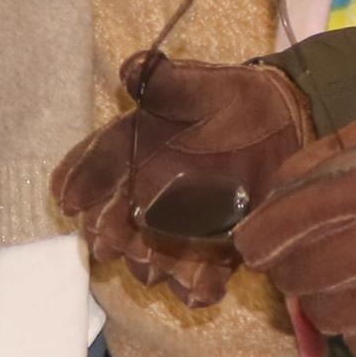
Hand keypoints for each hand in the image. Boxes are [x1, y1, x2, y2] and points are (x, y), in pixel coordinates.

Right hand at [52, 55, 313, 306]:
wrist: (287, 127)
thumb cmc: (233, 101)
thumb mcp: (201, 85)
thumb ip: (166, 80)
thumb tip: (133, 67)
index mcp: (130, 150)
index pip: (94, 166)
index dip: (78, 181)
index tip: (68, 199)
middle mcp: (141, 195)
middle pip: (109, 223)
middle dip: (107, 233)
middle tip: (110, 238)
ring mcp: (173, 229)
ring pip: (146, 257)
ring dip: (148, 263)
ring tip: (156, 264)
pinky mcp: (210, 253)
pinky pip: (194, 281)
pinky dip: (195, 289)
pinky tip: (202, 287)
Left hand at [238, 84, 355, 356]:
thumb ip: (333, 155)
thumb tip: (282, 191)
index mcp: (352, 193)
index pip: (266, 239)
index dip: (261, 239)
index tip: (272, 236)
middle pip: (293, 280)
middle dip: (294, 268)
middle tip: (321, 256)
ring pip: (326, 319)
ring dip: (331, 302)